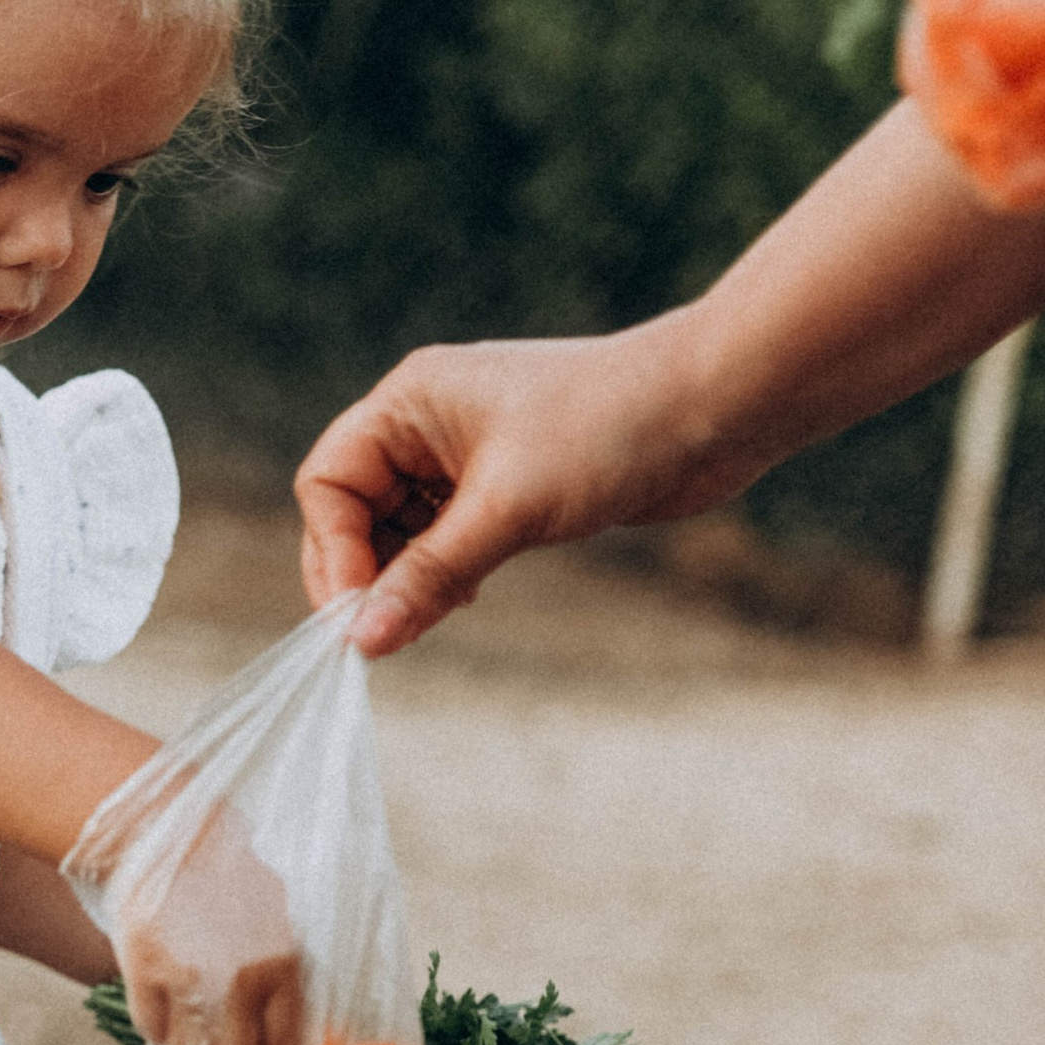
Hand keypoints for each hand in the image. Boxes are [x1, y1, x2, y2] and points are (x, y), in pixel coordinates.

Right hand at [111, 824, 302, 1044]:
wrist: (169, 830)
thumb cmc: (227, 873)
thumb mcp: (275, 915)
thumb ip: (281, 967)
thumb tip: (285, 1025)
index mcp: (282, 964)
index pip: (288, 1042)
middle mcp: (240, 979)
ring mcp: (190, 978)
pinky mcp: (145, 971)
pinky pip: (151, 1026)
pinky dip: (157, 1037)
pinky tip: (162, 1036)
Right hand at [295, 322, 706, 656]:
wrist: (714, 407)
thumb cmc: (609, 430)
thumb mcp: (507, 510)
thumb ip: (429, 577)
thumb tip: (363, 641)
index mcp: (410, 403)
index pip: (329, 483)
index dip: (334, 552)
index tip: (359, 616)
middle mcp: (428, 424)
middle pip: (355, 511)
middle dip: (366, 571)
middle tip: (385, 631)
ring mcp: (467, 455)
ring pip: (400, 531)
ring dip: (408, 578)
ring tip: (440, 611)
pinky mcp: (507, 485)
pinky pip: (446, 538)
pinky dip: (445, 573)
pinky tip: (470, 594)